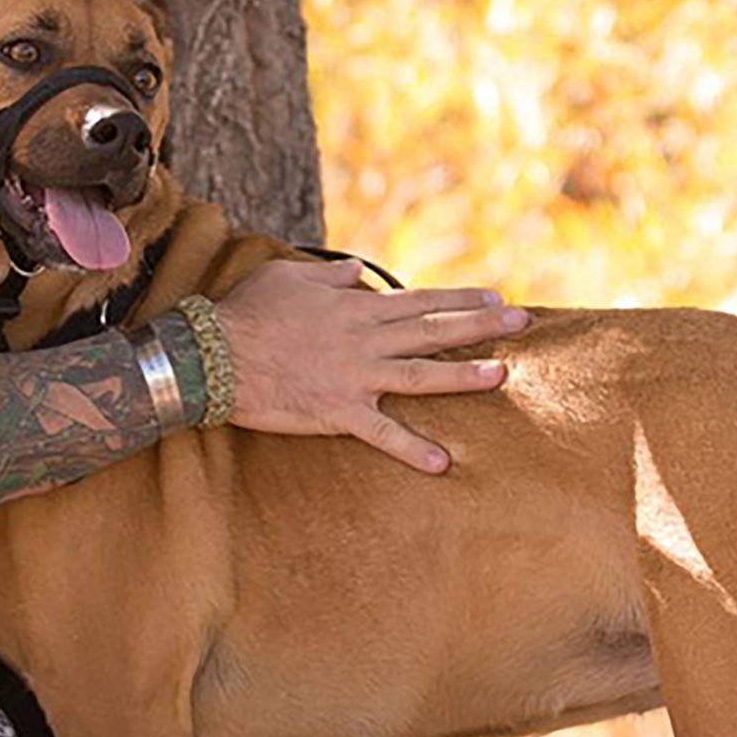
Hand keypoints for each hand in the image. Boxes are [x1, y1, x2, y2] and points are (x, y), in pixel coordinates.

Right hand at [215, 257, 527, 473]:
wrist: (214, 355)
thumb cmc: (246, 312)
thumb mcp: (288, 277)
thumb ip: (330, 276)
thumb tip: (360, 273)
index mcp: (355, 308)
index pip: (420, 300)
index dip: (460, 299)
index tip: (494, 297)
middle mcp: (364, 339)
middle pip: (432, 331)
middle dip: (480, 325)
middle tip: (522, 322)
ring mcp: (355, 377)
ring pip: (420, 375)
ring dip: (462, 376)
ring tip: (501, 375)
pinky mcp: (338, 412)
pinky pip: (382, 433)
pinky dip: (412, 449)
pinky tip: (443, 463)